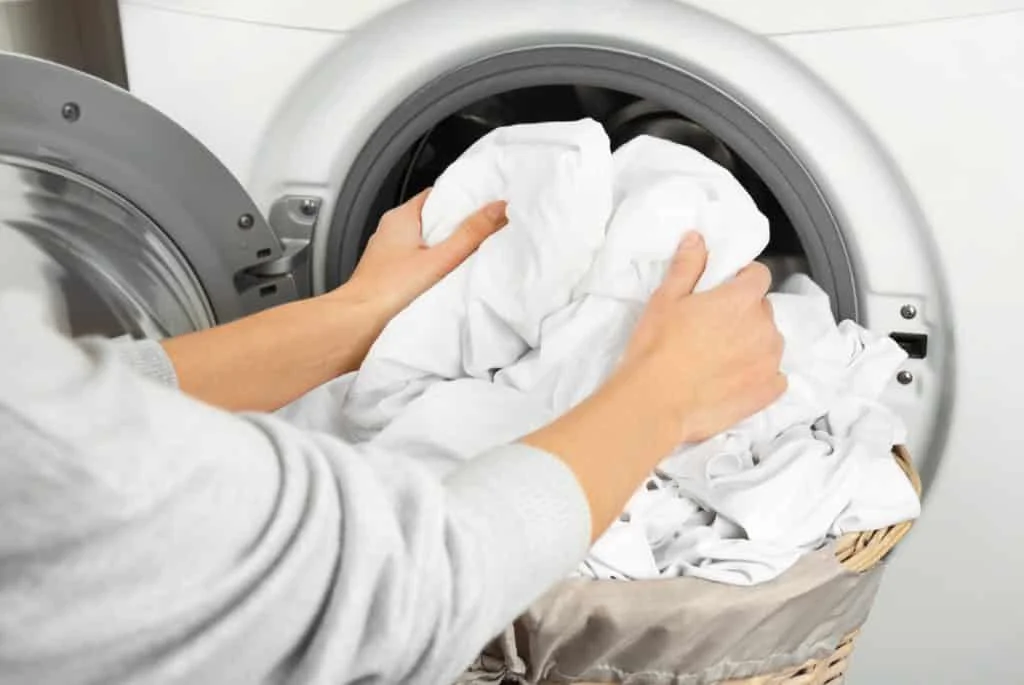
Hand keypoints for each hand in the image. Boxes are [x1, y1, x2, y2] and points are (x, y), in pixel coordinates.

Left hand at [334, 189, 507, 320]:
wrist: (357, 325)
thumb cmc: (387, 292)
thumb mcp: (440, 260)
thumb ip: (470, 234)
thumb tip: (497, 209)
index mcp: (400, 217)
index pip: (437, 196)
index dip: (461, 201)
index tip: (484, 208)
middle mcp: (390, 232)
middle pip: (432, 220)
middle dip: (456, 228)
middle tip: (481, 236)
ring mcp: (388, 254)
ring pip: (423, 242)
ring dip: (444, 250)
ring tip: (467, 259)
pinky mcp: (389, 275)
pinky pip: (416, 263)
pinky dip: (431, 267)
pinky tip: (445, 280)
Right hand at [523, 231, 783, 538]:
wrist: (655, 402)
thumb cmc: (657, 348)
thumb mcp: (666, 299)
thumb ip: (688, 265)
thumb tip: (698, 239)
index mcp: (742, 299)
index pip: (758, 275)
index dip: (740, 279)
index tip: (722, 291)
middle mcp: (764, 326)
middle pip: (762, 309)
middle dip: (742, 314)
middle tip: (710, 329)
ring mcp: (770, 361)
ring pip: (768, 341)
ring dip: (751, 344)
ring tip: (718, 358)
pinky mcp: (768, 391)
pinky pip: (774, 375)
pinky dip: (759, 375)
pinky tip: (732, 380)